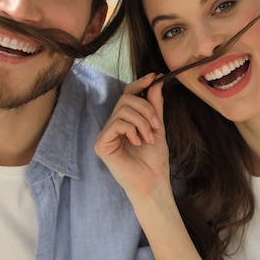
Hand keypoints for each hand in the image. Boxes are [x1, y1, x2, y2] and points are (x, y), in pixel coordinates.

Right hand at [94, 73, 169, 198]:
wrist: (153, 182)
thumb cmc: (155, 159)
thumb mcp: (158, 127)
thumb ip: (155, 105)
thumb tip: (155, 81)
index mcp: (125, 121)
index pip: (128, 94)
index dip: (140, 84)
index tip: (155, 77)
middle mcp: (113, 125)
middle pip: (126, 98)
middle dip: (146, 109)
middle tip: (157, 126)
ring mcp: (106, 135)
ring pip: (123, 109)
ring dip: (142, 122)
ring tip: (149, 138)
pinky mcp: (101, 144)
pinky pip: (116, 123)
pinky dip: (132, 129)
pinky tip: (137, 142)